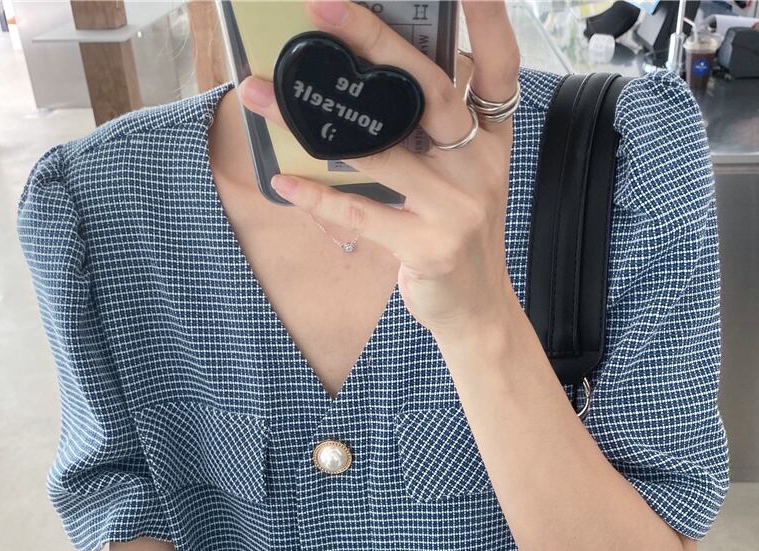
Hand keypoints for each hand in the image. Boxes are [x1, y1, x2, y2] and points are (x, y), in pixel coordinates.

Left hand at [237, 0, 521, 335]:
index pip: (499, 67)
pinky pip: (364, 214)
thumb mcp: (458, 180)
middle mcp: (481, 166)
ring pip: (380, 152)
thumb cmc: (455, 236)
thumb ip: (430, 136)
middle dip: (377, 42)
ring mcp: (459, 208)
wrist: (477, 311)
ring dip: (311, 122)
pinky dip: (319, 197)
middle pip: (432, 91)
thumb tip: (359, 90)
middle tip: (321, 7)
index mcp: (491, 141)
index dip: (487, 18)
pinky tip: (284, 182)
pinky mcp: (431, 248)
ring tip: (259, 92)